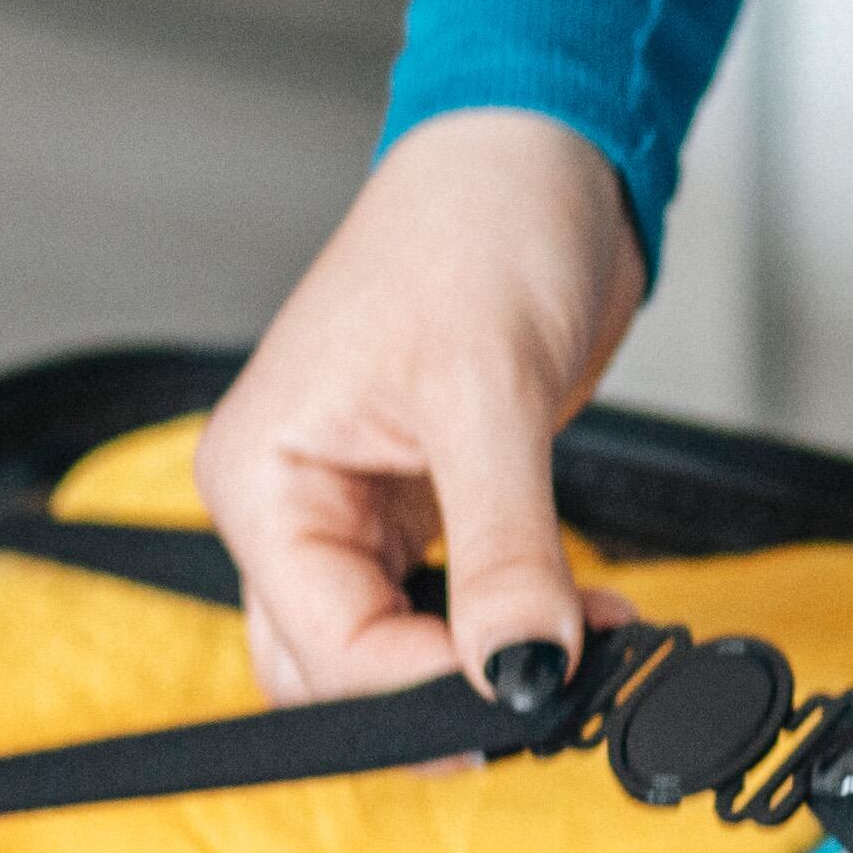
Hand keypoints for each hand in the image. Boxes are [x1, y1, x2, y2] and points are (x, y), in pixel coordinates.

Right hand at [204, 111, 644, 706]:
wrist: (536, 154)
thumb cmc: (476, 226)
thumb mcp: (487, 395)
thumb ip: (502, 550)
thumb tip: (522, 674)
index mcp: (263, 477)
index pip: (324, 645)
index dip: (423, 690)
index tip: (529, 697)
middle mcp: (291, 504)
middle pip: (337, 671)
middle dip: (443, 697)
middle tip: (559, 692)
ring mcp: (353, 511)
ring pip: (392, 650)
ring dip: (486, 668)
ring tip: (589, 642)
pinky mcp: (420, 508)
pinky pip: (448, 606)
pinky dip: (512, 628)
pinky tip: (582, 616)